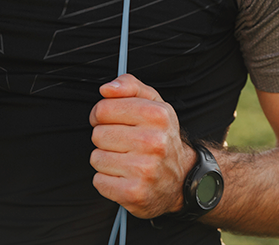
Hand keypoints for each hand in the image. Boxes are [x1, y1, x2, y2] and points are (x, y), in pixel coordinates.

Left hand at [89, 73, 196, 218]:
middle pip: (98, 134)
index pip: (104, 109)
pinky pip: (99, 181)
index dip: (102, 115)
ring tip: (126, 161)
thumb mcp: (153, 103)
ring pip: (96, 158)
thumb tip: (107, 89)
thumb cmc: (160, 137)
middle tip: (124, 143)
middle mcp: (154, 142)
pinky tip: (125, 177)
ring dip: (106, 160)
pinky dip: (107, 181)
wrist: (181, 178)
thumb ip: (129, 86)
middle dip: (106, 139)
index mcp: (157, 115)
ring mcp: (144, 169)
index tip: (113, 121)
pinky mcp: (134, 193)